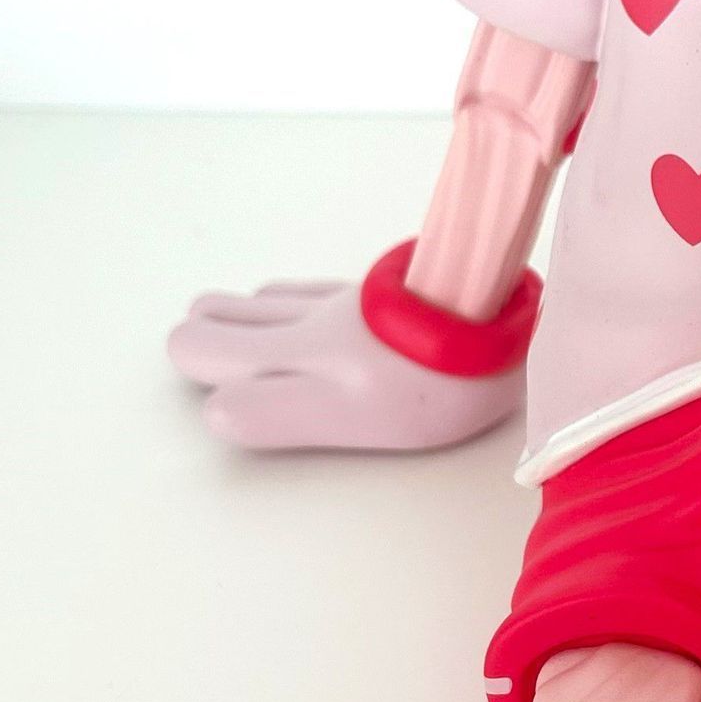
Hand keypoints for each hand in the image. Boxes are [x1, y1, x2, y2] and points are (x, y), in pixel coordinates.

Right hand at [167, 280, 524, 451]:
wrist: (503, 322)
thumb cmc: (424, 379)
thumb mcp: (344, 412)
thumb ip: (274, 412)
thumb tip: (214, 413)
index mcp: (293, 353)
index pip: (208, 347)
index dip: (196, 360)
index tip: (204, 376)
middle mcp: (310, 321)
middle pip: (235, 315)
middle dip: (212, 330)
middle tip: (204, 340)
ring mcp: (348, 302)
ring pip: (275, 298)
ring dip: (248, 309)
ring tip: (237, 317)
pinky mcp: (386, 292)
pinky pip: (319, 288)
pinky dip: (293, 296)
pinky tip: (305, 301)